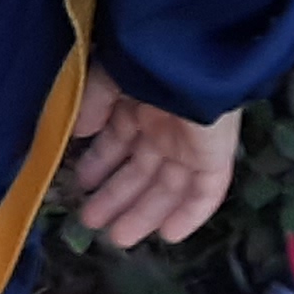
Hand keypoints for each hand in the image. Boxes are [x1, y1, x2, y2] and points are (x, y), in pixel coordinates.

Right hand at [69, 73, 238, 247]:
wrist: (186, 55)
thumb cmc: (142, 63)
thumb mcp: (105, 78)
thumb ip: (92, 105)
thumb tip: (78, 132)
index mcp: (138, 106)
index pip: (118, 142)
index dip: (100, 164)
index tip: (80, 184)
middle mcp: (163, 128)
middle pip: (140, 171)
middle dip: (116, 196)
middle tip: (90, 221)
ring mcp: (190, 144)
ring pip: (168, 187)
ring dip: (144, 213)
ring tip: (118, 237)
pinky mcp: (215, 156)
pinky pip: (205, 191)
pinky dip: (190, 214)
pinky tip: (169, 236)